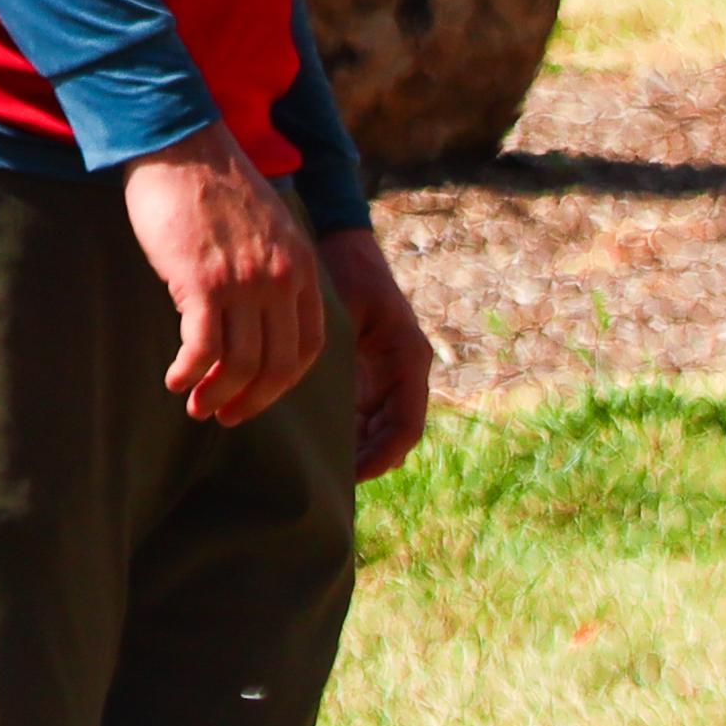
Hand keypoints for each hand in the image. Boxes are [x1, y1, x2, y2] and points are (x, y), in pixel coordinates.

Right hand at [123, 137, 328, 429]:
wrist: (182, 143)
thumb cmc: (215, 186)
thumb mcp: (268, 230)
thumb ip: (274, 270)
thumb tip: (257, 316)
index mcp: (303, 269)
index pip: (308, 346)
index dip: (284, 381)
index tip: (260, 395)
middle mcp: (281, 280)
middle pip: (279, 365)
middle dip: (252, 400)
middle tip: (224, 416)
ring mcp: (244, 283)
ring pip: (241, 363)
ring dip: (217, 394)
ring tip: (195, 405)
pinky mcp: (202, 282)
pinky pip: (202, 348)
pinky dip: (189, 373)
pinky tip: (175, 381)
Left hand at [322, 229, 436, 482]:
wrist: (343, 244)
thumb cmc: (345, 272)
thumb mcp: (344, 313)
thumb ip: (339, 356)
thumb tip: (322, 404)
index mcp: (407, 360)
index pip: (406, 424)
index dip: (381, 454)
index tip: (352, 473)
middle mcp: (403, 373)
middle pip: (393, 435)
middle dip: (366, 460)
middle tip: (329, 481)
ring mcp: (387, 375)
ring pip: (378, 430)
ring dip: (355, 449)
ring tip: (321, 469)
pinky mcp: (370, 373)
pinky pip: (364, 415)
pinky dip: (346, 432)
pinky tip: (317, 442)